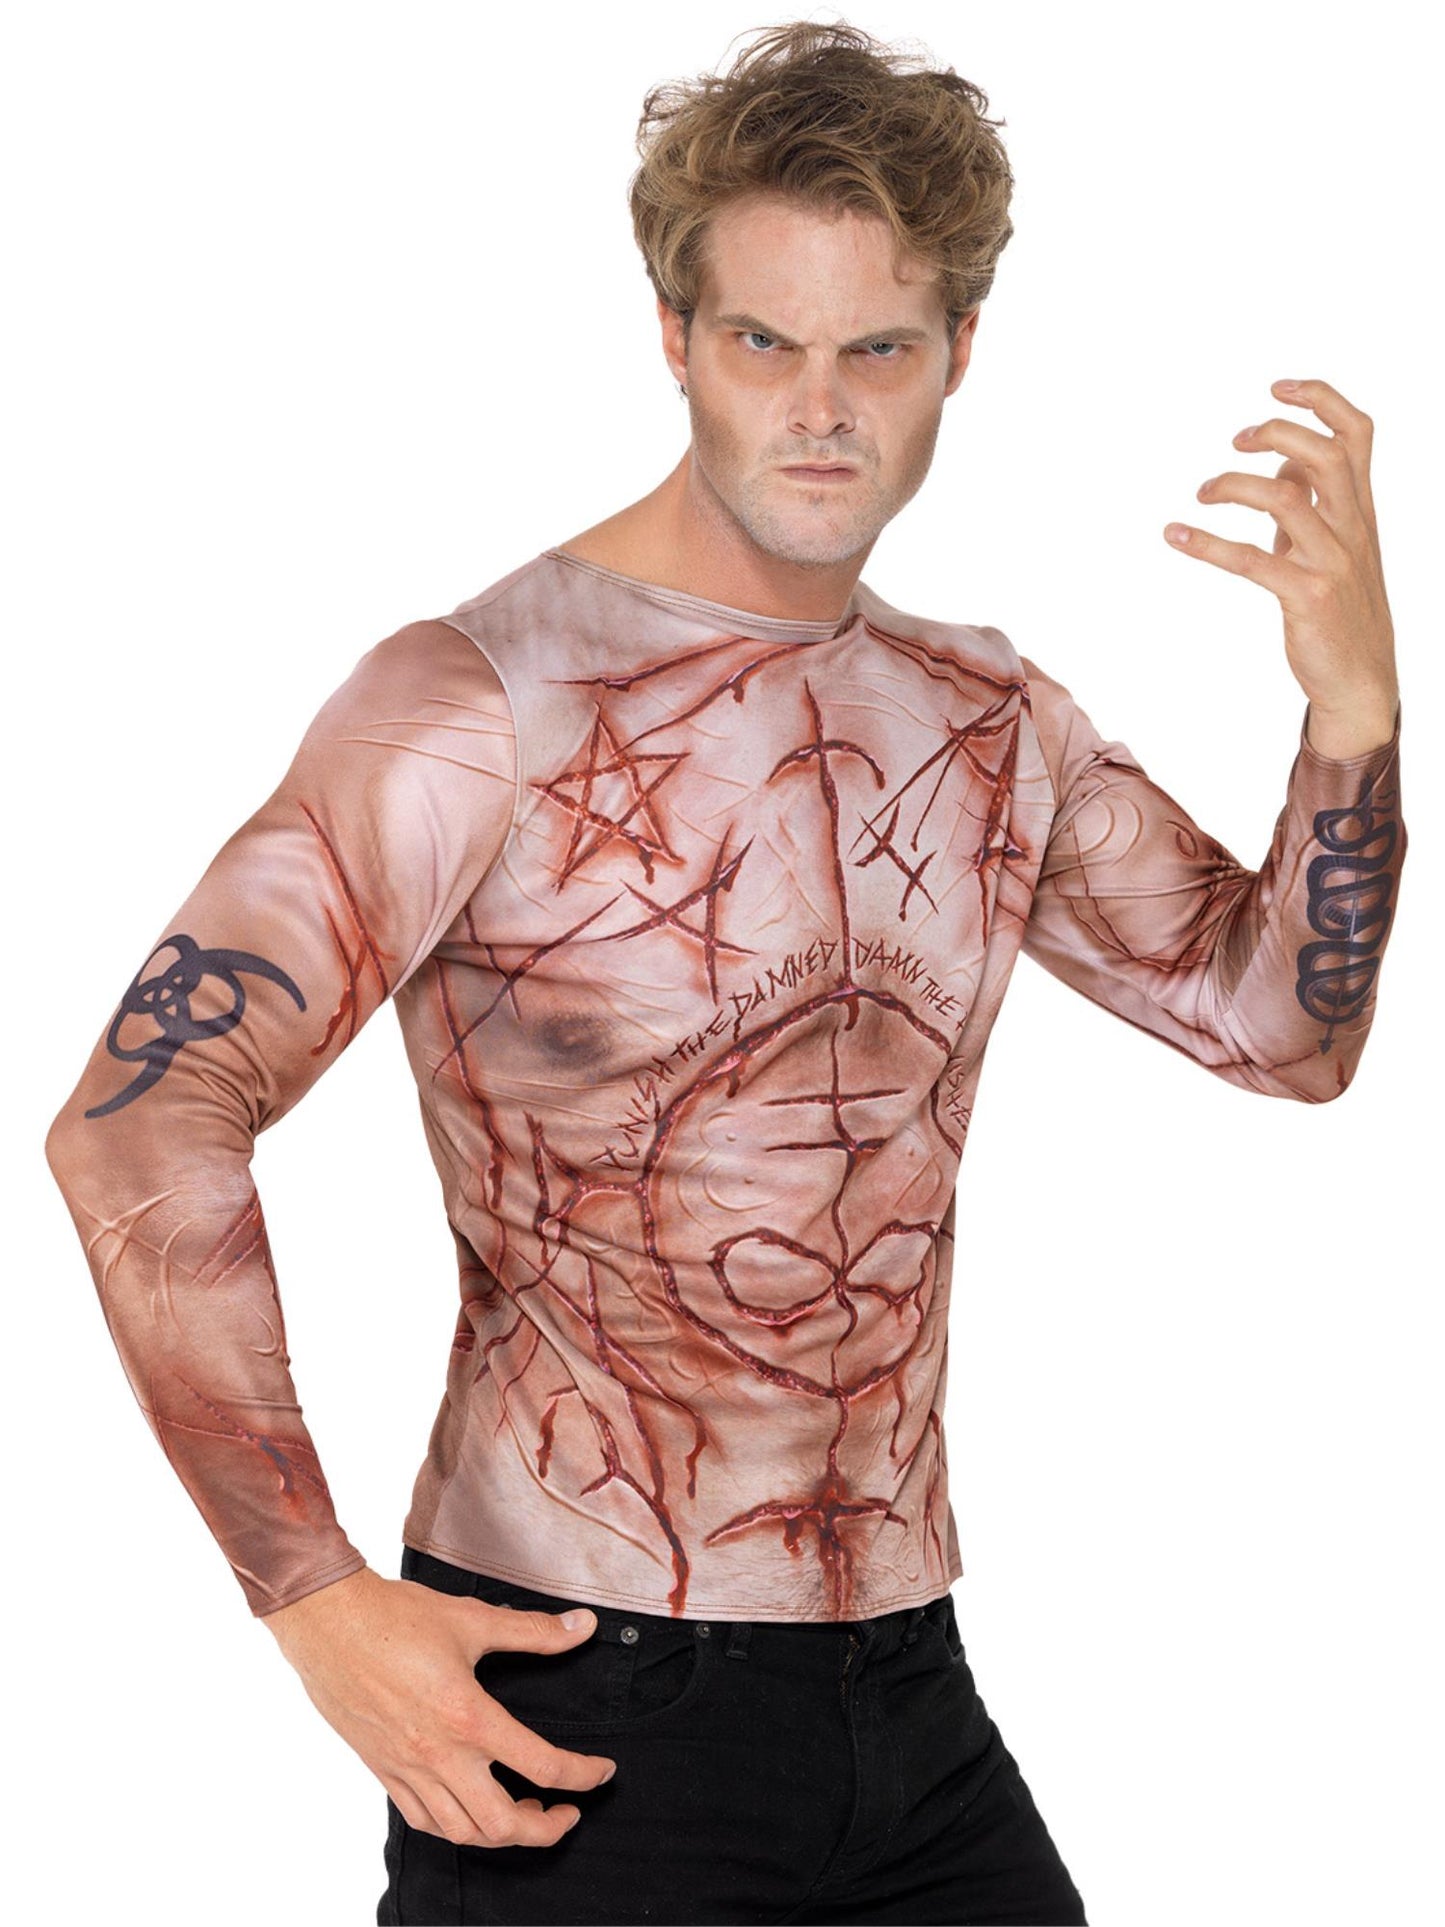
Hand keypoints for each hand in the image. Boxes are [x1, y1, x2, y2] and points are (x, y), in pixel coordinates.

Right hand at [262, 1566, 616, 1848]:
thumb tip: (584, 1627)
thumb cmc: (397, 1617)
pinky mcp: (383, 1771)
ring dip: (502, 1835)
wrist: (328, 1624)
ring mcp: (408, 1769)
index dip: (582, 1776)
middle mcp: (440, 1755)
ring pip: (462, 1833)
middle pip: (504, 1824)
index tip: (601, 1773)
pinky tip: (471, 1810)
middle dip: (546, 1829)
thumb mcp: (473, 1619)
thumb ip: (534, 1631)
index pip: (542, 1765)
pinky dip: (456, 1828)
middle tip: (568, 1812)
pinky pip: (424, 1821)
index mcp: (469, 1717)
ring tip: (525, 1813)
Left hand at [1163, 377, 1398, 757]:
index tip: (1278, 388)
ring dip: (1235, 486)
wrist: (1361, 680)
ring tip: (1201, 493)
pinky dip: (1207, 544)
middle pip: (1324, 454)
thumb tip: (1282, 462)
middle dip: (1275, 434)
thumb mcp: (1334, 548)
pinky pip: (1252, 561)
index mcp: (1362, 510)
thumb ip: (1312, 503)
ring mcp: (1332, 562)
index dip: (1321, 400)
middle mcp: (1352, 529)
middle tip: (1235, 442)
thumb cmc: (1342, 611)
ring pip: (1286, 499)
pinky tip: (1176, 535)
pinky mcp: (1306, 597)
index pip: (1358, 434)